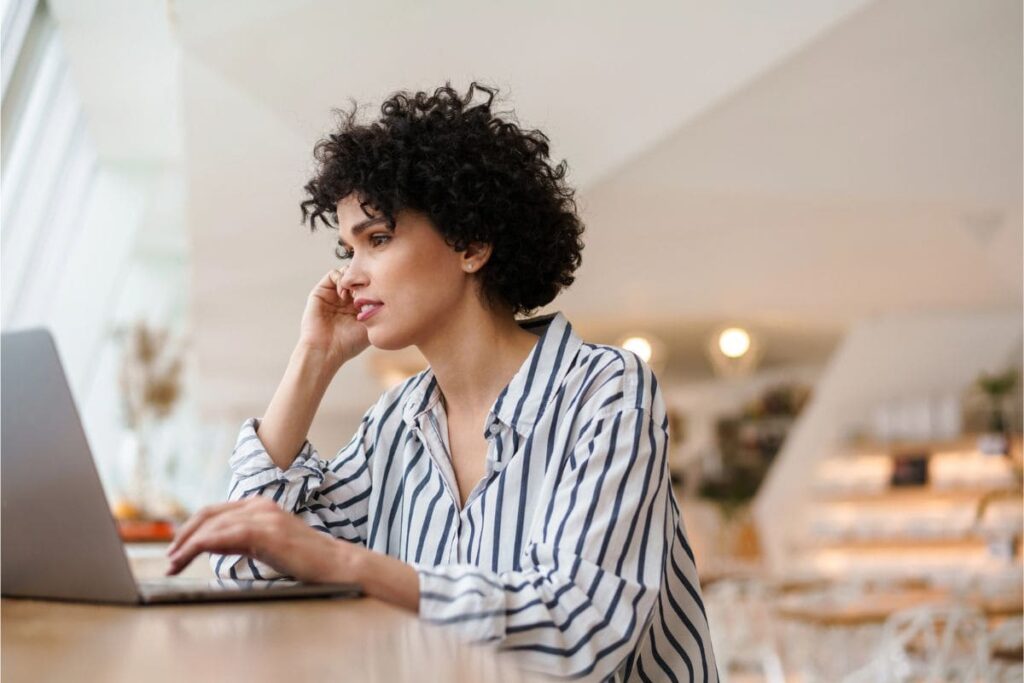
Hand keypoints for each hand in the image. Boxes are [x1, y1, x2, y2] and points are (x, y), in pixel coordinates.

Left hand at [164, 497, 360, 582]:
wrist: (336, 563)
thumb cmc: (305, 559)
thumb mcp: (267, 546)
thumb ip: (242, 541)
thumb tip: (211, 546)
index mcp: (260, 505)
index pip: (216, 512)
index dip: (192, 528)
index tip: (177, 548)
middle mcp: (260, 505)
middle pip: (209, 514)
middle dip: (183, 535)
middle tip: (169, 557)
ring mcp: (263, 517)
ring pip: (212, 525)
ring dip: (187, 544)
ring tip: (173, 563)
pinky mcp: (265, 532)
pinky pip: (224, 535)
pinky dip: (201, 545)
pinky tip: (190, 556)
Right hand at [297, 267, 370, 368]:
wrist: (326, 350)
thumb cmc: (349, 343)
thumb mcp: (371, 326)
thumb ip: (380, 310)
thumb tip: (392, 294)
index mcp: (359, 306)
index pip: (370, 285)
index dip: (376, 284)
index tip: (379, 292)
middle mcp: (346, 298)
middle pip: (360, 276)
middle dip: (365, 279)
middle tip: (367, 289)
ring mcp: (334, 294)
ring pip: (347, 273)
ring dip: (353, 278)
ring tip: (355, 293)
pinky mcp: (321, 292)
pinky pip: (333, 274)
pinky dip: (341, 278)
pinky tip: (344, 294)